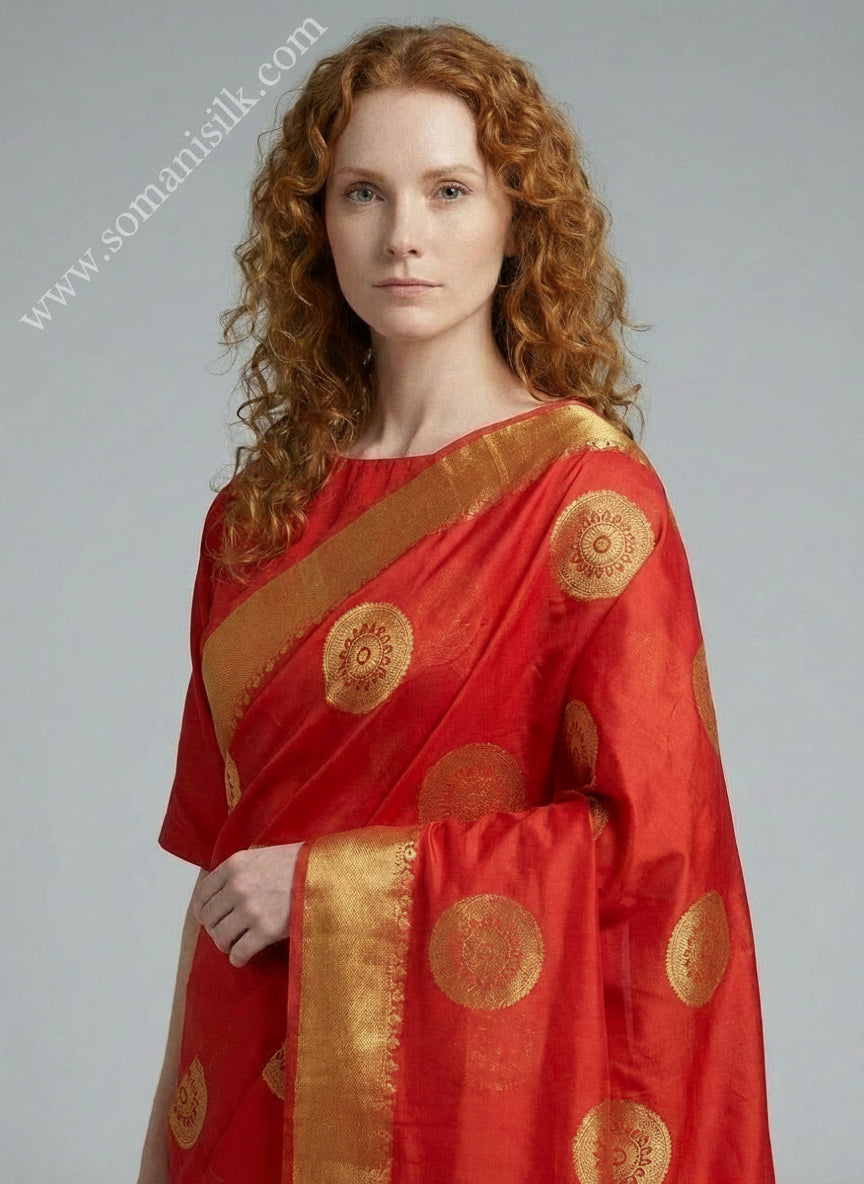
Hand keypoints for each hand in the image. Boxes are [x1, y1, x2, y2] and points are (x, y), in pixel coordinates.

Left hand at [190, 842, 303, 967]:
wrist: (327, 873)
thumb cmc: (299, 862)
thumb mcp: (263, 854)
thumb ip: (241, 869)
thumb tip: (223, 888)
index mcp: (235, 866)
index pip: (203, 893)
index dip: (203, 909)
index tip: (207, 917)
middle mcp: (237, 887)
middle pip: (209, 917)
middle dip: (214, 928)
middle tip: (224, 932)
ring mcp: (250, 910)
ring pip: (220, 937)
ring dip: (225, 944)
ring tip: (233, 945)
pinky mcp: (265, 931)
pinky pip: (239, 952)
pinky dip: (238, 958)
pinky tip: (242, 957)